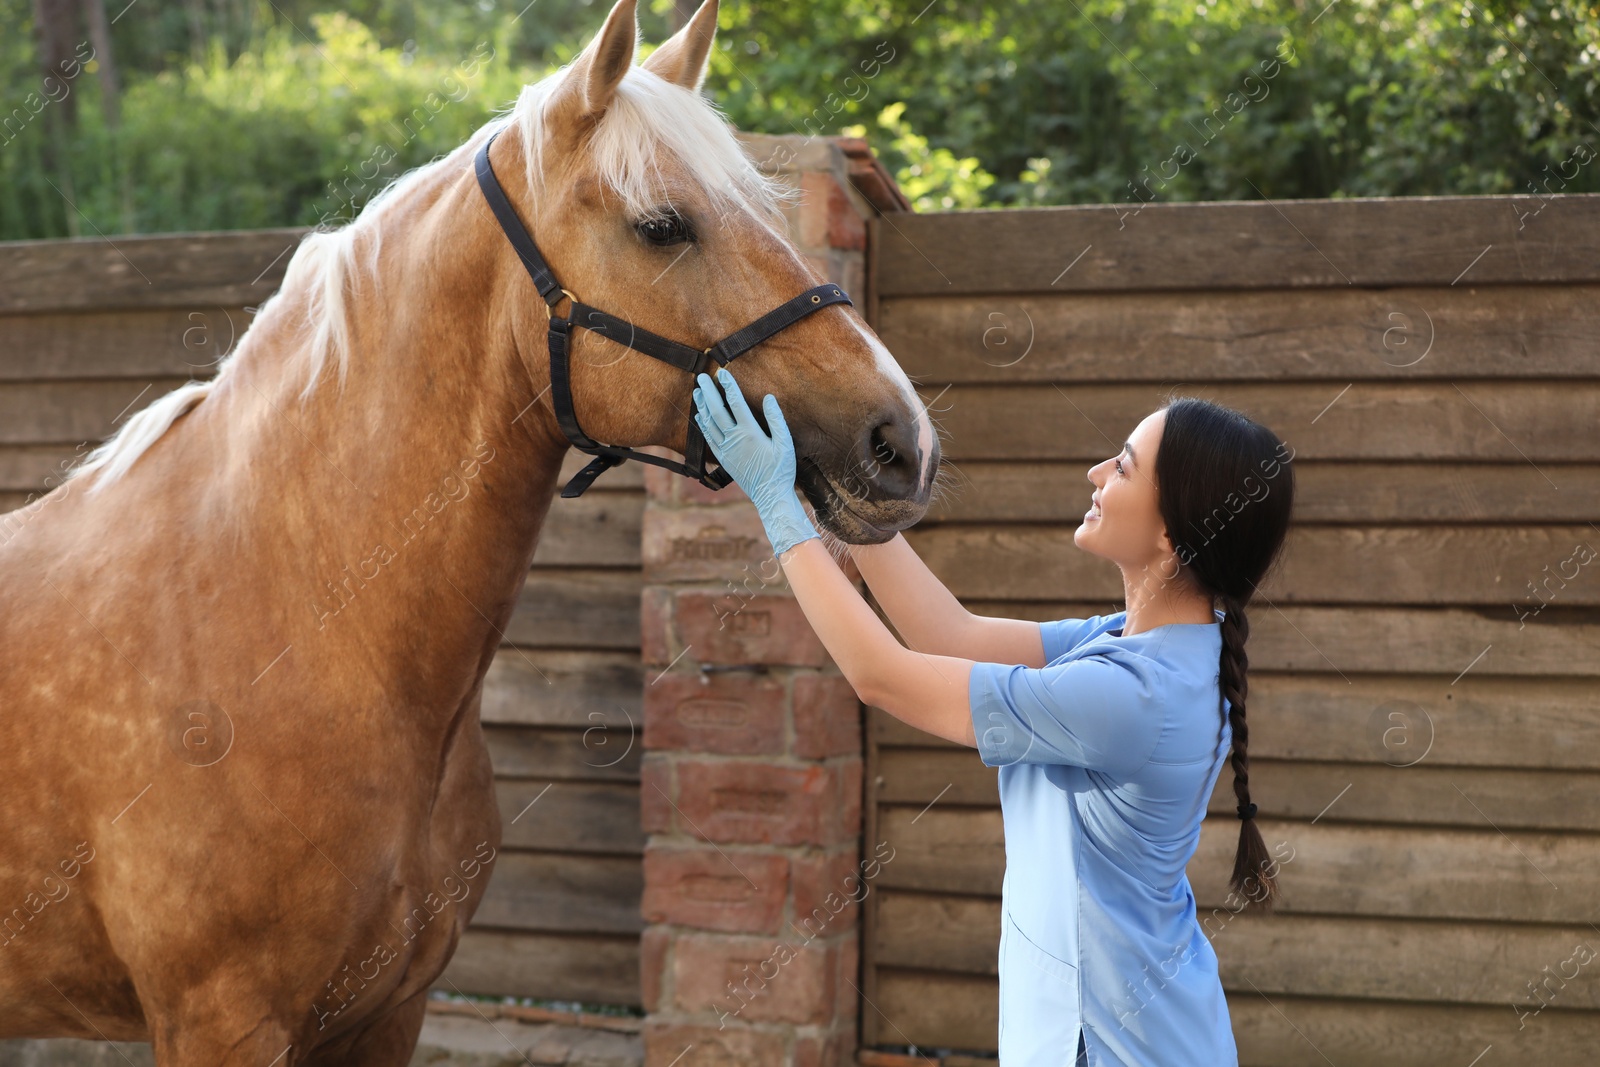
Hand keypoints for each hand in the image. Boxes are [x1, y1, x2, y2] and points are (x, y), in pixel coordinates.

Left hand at [692, 367, 818, 556]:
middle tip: (701, 376)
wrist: (770, 495)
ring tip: (697, 391)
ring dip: (701, 405)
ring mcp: (726, 450)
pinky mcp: (723, 459)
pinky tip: (699, 415)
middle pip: (716, 409)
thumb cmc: (781, 469)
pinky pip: (708, 438)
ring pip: (709, 423)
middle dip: (708, 391)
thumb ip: (776, 419)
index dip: (728, 385)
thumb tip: (769, 397)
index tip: (722, 372)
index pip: (735, 402)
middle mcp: (734, 439)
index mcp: (750, 432)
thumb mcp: (785, 443)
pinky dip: (702, 424)